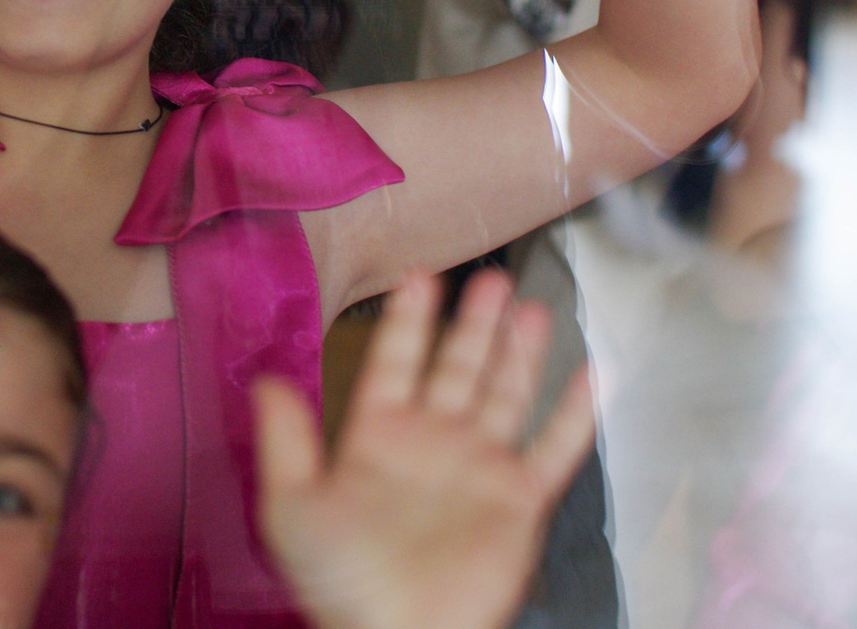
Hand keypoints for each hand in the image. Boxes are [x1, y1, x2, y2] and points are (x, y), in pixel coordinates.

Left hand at [255, 270, 597, 628]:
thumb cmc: (339, 581)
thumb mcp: (291, 506)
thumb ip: (284, 440)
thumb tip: (266, 380)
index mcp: (378, 437)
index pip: (395, 362)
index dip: (409, 320)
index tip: (420, 276)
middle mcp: (432, 443)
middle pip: (457, 368)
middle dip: (474, 324)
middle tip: (491, 279)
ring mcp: (478, 469)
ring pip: (504, 394)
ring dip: (518, 352)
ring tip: (531, 307)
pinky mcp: (520, 502)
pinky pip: (554, 450)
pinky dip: (575, 413)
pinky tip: (590, 374)